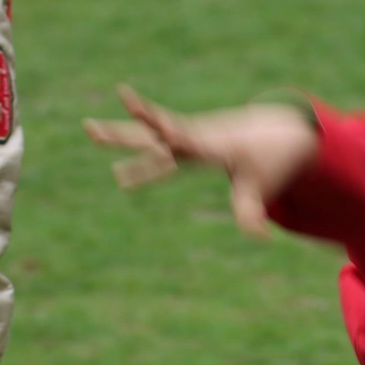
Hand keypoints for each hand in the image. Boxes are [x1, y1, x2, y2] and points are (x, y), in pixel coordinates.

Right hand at [85, 85, 320, 238]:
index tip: (162, 132)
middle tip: (99, 126)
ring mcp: (186, 135)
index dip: (174, 137)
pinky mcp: (183, 137)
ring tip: (88, 128)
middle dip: (132, 128)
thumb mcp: (261, 185)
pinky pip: (153, 135)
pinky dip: (134, 134)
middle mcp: (193, 136)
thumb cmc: (268, 159)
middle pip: (157, 131)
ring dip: (119, 133)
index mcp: (211, 144)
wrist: (277, 130)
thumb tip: (262, 237)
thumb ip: (252, 210)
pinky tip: (107, 140)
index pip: (185, 140)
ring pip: (147, 133)